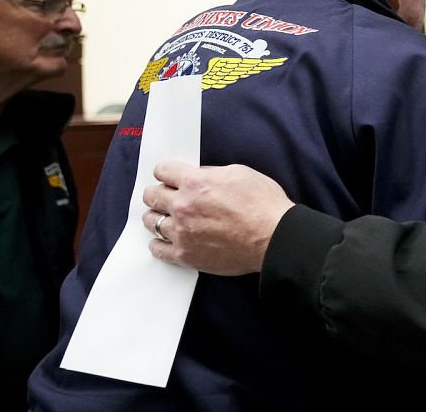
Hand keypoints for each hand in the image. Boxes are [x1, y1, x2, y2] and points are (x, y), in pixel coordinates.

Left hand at [142, 161, 294, 274]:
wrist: (274, 237)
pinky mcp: (185, 255)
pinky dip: (158, 243)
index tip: (167, 176)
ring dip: (157, 217)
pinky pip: (157, 249)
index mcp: (195, 183)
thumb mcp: (240, 173)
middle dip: (157, 193)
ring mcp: (182, 232)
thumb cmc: (263, 205)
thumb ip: (211, 174)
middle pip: (151, 195)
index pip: (163, 171)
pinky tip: (166, 239)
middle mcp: (183, 206)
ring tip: (166, 218)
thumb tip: (199, 176)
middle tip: (163, 196)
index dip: (165, 172)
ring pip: (151, 221)